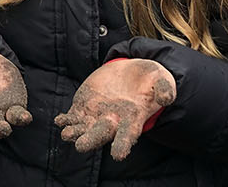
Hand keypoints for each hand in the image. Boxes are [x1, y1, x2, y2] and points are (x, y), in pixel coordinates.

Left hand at [55, 58, 174, 159]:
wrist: (133, 72)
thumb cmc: (151, 80)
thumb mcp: (162, 81)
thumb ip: (164, 89)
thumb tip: (167, 97)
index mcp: (133, 120)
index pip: (127, 136)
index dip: (123, 145)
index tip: (118, 155)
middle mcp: (113, 122)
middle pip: (101, 134)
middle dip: (91, 140)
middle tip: (81, 146)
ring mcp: (96, 115)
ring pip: (83, 128)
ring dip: (74, 132)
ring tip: (66, 134)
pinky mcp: (84, 106)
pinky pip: (73, 116)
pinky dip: (66, 120)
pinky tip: (60, 121)